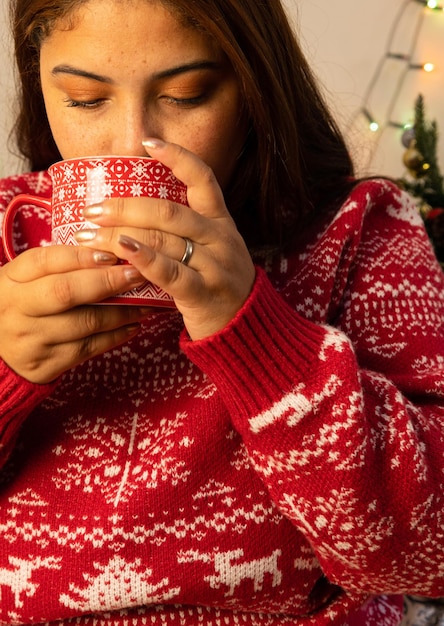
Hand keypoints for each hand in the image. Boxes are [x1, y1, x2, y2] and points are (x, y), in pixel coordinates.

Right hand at [0, 245, 148, 382]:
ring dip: (122, 311)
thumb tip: (106, 248)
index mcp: (10, 280)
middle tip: (138, 274)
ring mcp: (32, 339)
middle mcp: (17, 309)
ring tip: (146, 302)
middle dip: (108, 281)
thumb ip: (55, 266)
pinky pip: (89, 349)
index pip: (44, 261)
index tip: (111, 253)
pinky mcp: (46, 365)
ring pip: (85, 322)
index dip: (81, 256)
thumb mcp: (22, 282)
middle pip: (66, 291)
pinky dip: (115, 336)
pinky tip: (134, 325)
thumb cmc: (19, 308)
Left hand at [75, 139, 255, 339]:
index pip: (203, 179)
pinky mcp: (205, 293)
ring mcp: (215, 266)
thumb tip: (133, 215)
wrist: (245, 329)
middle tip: (92, 209)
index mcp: (221, 222)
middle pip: (168, 211)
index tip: (148, 143)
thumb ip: (184, 232)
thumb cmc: (217, 286)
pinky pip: (171, 272)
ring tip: (89, 236)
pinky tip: (121, 252)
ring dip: (120, 235)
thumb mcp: (212, 251)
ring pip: (163, 240)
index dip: (177, 157)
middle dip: (125, 207)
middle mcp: (220, 239)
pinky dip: (143, 259)